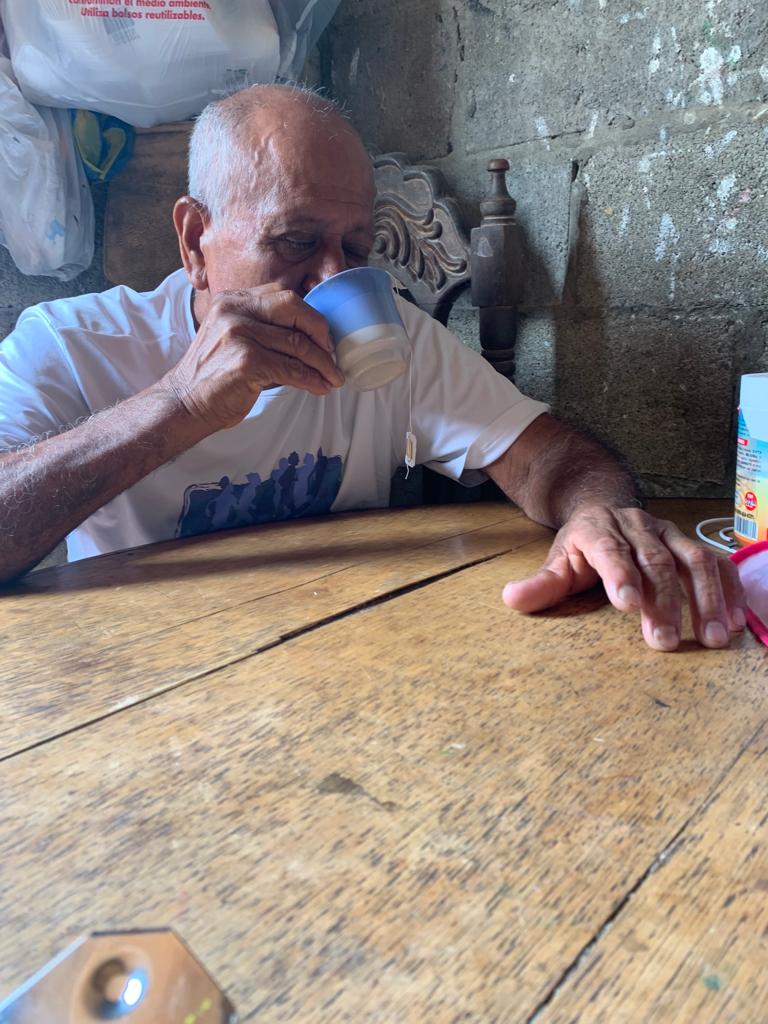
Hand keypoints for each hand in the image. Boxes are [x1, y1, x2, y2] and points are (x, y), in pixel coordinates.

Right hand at [163, 285, 343, 431]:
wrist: (184, 403)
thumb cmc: (213, 376)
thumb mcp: (233, 338)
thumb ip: (262, 329)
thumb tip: (308, 337)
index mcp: (233, 300)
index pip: (283, 295)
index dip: (309, 316)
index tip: (323, 336)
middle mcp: (234, 310)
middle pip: (294, 308)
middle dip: (321, 332)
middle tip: (332, 353)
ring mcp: (239, 334)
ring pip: (297, 343)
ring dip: (322, 363)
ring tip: (333, 377)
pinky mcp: (247, 361)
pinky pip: (291, 369)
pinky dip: (311, 379)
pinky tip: (319, 387)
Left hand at [501, 505, 746, 650]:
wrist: (605, 505)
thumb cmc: (582, 546)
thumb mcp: (557, 562)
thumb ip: (539, 584)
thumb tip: (510, 599)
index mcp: (599, 529)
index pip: (610, 551)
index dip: (620, 575)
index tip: (627, 605)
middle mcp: (637, 527)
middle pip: (654, 562)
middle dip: (663, 603)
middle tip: (665, 643)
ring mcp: (668, 533)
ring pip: (693, 560)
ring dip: (707, 600)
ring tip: (714, 639)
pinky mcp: (690, 543)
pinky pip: (717, 563)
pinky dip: (730, 590)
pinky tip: (737, 622)